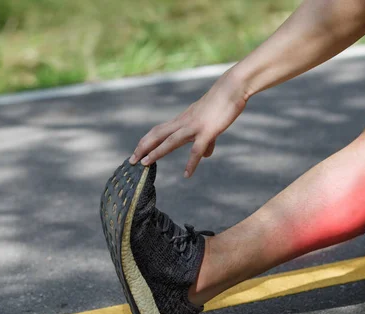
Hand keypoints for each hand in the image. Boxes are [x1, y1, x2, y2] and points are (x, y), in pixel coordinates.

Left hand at [129, 70, 248, 177]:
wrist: (233, 88)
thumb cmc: (223, 103)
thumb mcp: (211, 123)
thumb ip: (207, 140)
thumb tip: (205, 154)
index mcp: (183, 120)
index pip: (159, 131)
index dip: (146, 141)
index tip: (136, 152)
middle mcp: (184, 122)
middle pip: (157, 135)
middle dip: (142, 147)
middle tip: (130, 161)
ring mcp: (194, 126)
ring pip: (170, 141)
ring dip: (156, 152)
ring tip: (145, 164)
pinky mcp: (208, 131)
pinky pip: (197, 150)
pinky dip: (191, 163)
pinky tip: (187, 175)